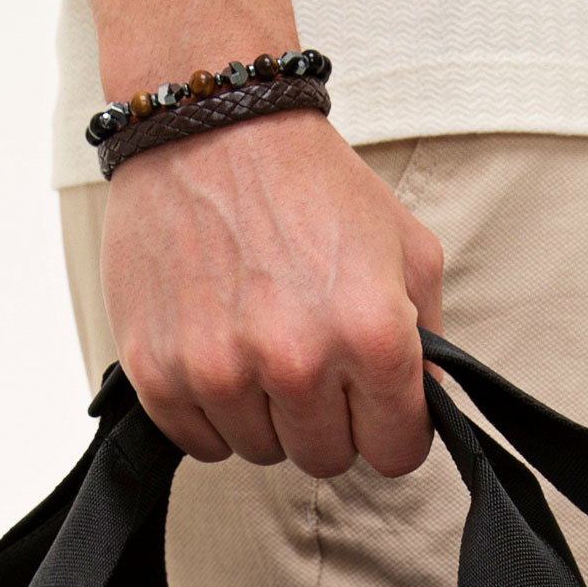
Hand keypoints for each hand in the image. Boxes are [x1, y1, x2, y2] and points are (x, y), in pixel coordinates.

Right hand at [100, 114, 444, 478]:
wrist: (207, 126)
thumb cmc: (308, 182)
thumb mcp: (406, 246)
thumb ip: (428, 340)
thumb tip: (422, 410)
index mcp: (370, 334)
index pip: (397, 452)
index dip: (389, 429)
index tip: (371, 404)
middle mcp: (296, 361)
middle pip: (326, 459)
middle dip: (326, 420)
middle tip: (308, 358)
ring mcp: (221, 372)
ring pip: (262, 453)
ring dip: (265, 415)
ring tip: (257, 342)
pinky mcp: (159, 374)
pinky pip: (201, 443)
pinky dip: (211, 412)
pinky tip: (217, 352)